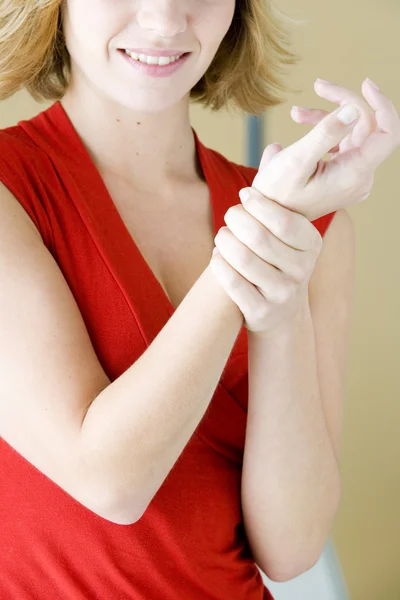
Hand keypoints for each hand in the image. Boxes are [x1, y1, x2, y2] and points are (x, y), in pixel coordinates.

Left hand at [210, 186, 321, 334]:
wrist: (279, 312)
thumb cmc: (277, 258)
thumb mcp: (286, 231)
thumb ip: (279, 192)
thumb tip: (275, 150)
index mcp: (312, 245)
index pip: (284, 220)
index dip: (259, 203)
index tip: (244, 194)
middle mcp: (302, 271)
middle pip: (258, 237)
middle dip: (237, 220)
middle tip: (229, 215)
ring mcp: (283, 294)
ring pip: (243, 259)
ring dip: (225, 242)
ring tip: (222, 236)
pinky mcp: (262, 313)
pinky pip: (233, 283)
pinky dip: (220, 265)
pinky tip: (217, 257)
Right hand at [251, 77, 399, 221]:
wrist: (268, 220)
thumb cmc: (276, 196)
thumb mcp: (296, 161)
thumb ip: (326, 133)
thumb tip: (353, 109)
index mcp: (355, 174)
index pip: (388, 133)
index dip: (381, 105)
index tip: (364, 84)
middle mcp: (360, 178)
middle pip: (366, 127)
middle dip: (342, 104)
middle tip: (318, 85)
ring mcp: (353, 179)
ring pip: (353, 134)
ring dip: (327, 117)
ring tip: (297, 113)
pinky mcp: (343, 177)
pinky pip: (343, 146)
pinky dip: (325, 132)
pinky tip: (301, 124)